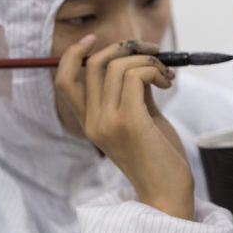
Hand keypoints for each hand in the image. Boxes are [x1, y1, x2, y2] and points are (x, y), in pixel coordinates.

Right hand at [55, 35, 194, 219]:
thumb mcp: (142, 118)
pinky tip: (168, 83)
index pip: (63, 80)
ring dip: (147, 60)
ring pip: (116, 66)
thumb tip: (138, 61)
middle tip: (153, 51)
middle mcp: (92, 122)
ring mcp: (107, 122)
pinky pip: (134, 75)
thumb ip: (133, 92)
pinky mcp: (127, 121)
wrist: (168, 192)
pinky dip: (154, 70)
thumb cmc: (159, 157)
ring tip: (167, 75)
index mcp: (90, 122)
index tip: (95, 39)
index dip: (73, 54)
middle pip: (92, 64)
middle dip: (124, 46)